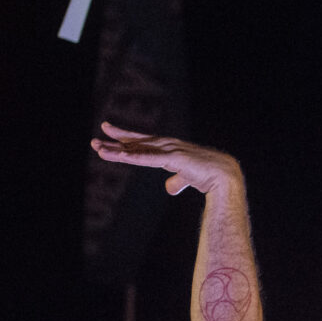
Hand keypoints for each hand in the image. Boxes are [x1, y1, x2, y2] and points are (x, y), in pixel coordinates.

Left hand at [90, 123, 242, 196]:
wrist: (226, 177)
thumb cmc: (209, 176)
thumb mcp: (187, 179)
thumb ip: (176, 181)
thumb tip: (169, 188)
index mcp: (169, 149)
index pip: (143, 142)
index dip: (125, 138)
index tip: (108, 132)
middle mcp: (168, 145)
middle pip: (136, 143)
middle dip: (115, 142)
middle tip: (95, 141)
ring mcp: (170, 150)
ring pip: (139, 150)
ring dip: (118, 150)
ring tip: (99, 149)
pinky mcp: (174, 158)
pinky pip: (149, 158)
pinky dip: (134, 156)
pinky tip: (120, 155)